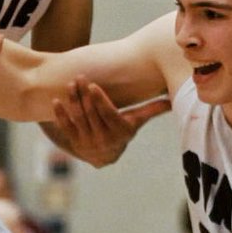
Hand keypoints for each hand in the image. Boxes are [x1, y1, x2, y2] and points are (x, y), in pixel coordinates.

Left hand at [47, 77, 171, 167]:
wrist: (104, 155)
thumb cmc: (122, 131)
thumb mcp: (136, 121)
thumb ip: (152, 109)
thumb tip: (174, 99)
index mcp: (120, 131)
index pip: (108, 114)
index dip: (100, 101)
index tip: (93, 86)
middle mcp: (104, 139)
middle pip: (92, 114)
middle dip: (84, 96)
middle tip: (79, 77)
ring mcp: (88, 141)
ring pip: (79, 118)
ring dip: (73, 101)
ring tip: (70, 85)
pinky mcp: (75, 141)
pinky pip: (67, 127)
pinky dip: (61, 115)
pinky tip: (56, 102)